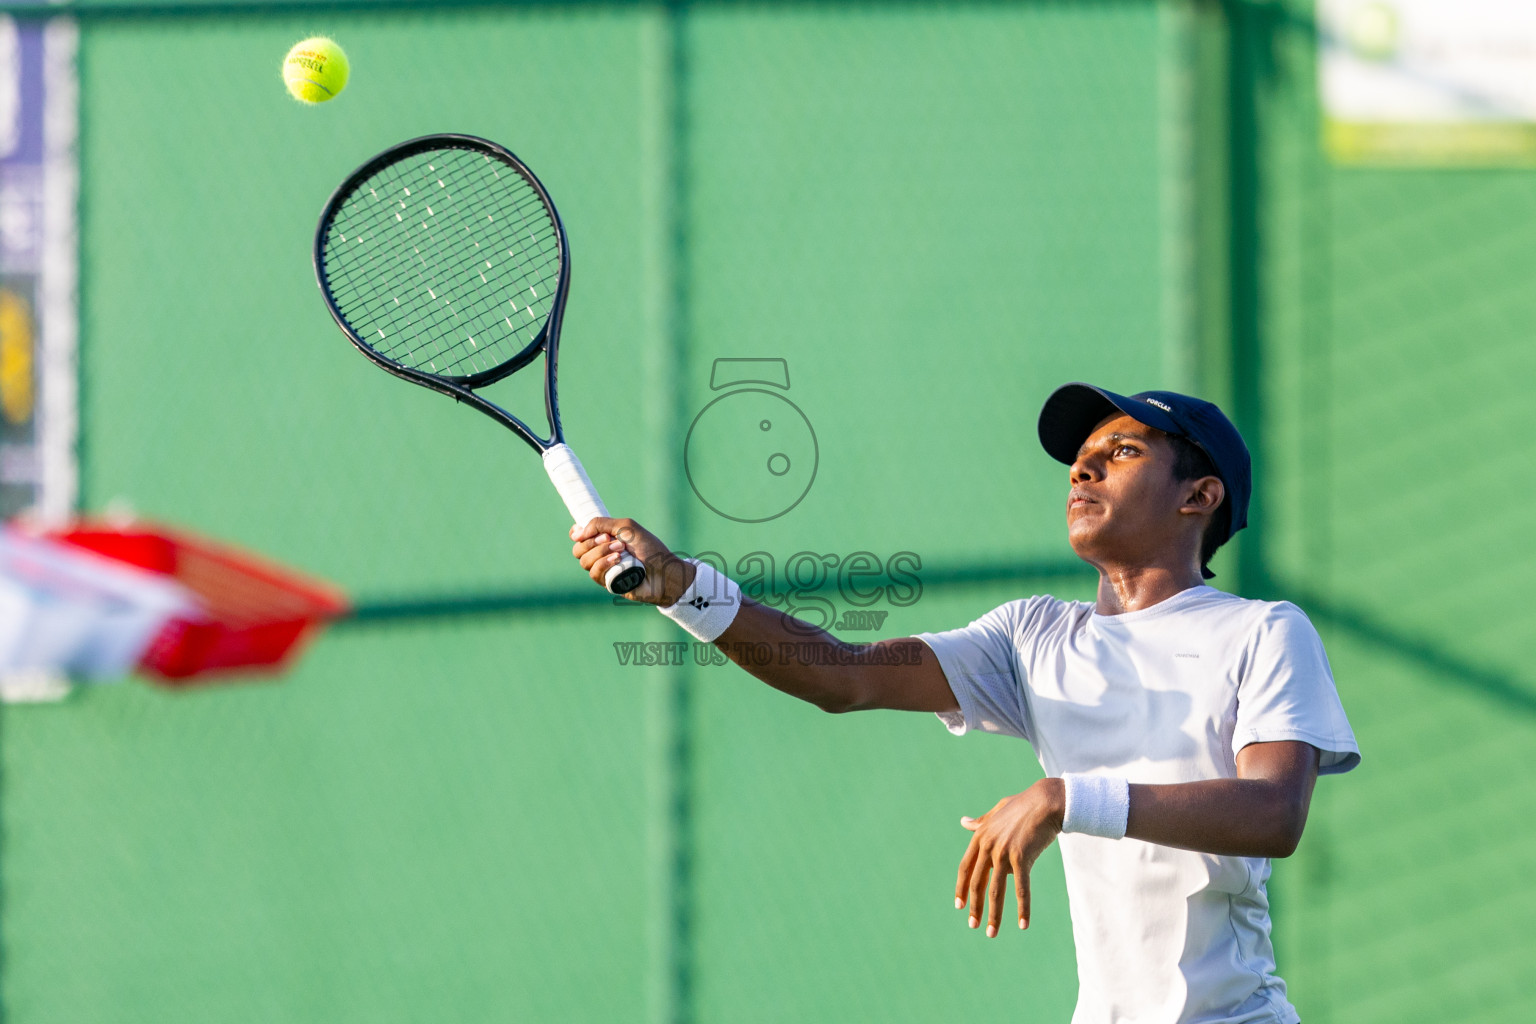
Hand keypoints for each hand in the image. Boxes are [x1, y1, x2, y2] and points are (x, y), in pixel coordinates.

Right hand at [570, 516, 693, 605]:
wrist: (664, 571)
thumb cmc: (650, 548)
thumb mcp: (626, 528)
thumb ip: (601, 524)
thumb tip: (577, 532)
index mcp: (606, 539)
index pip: (579, 536)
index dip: (576, 534)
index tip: (580, 532)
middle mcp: (602, 554)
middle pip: (578, 549)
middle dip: (592, 542)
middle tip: (611, 539)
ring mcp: (605, 569)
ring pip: (584, 561)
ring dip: (601, 552)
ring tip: (621, 550)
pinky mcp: (608, 583)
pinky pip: (594, 573)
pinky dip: (604, 564)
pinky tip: (618, 561)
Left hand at [954, 778, 1063, 936]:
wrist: (1046, 801)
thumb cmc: (1023, 806)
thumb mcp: (996, 811)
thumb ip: (981, 821)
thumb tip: (964, 822)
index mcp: (980, 836)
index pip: (965, 868)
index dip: (961, 888)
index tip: (959, 906)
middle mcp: (988, 846)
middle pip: (977, 883)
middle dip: (975, 907)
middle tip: (974, 925)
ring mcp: (1004, 852)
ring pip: (996, 890)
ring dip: (994, 914)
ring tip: (991, 932)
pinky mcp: (1022, 857)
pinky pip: (1021, 888)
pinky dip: (1022, 908)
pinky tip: (1023, 924)